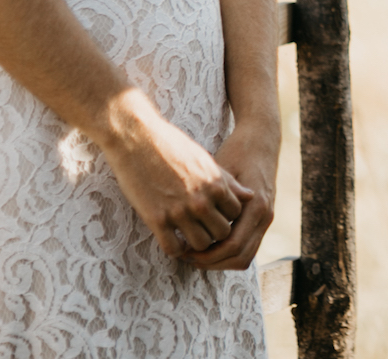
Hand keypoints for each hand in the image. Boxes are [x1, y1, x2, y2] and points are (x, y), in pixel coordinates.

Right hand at [99, 92, 257, 260]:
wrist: (138, 137)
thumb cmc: (172, 145)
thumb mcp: (206, 160)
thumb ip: (228, 181)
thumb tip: (249, 195)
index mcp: (216, 183)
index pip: (236, 214)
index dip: (227, 218)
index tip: (216, 217)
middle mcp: (202, 199)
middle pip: (222, 233)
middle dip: (214, 234)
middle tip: (202, 231)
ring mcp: (179, 211)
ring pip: (200, 244)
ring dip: (196, 245)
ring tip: (188, 238)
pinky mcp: (156, 219)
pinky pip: (172, 248)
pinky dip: (175, 249)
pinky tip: (171, 239)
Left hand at [183, 115, 278, 271]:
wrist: (262, 137)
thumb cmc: (237, 150)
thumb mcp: (220, 171)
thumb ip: (210, 198)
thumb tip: (186, 226)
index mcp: (256, 206)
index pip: (232, 246)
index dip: (207, 255)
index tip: (184, 252)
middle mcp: (265, 216)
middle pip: (239, 258)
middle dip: (212, 263)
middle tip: (186, 258)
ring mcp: (266, 218)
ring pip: (245, 256)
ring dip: (220, 261)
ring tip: (195, 254)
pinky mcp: (262, 217)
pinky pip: (247, 246)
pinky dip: (228, 252)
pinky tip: (208, 244)